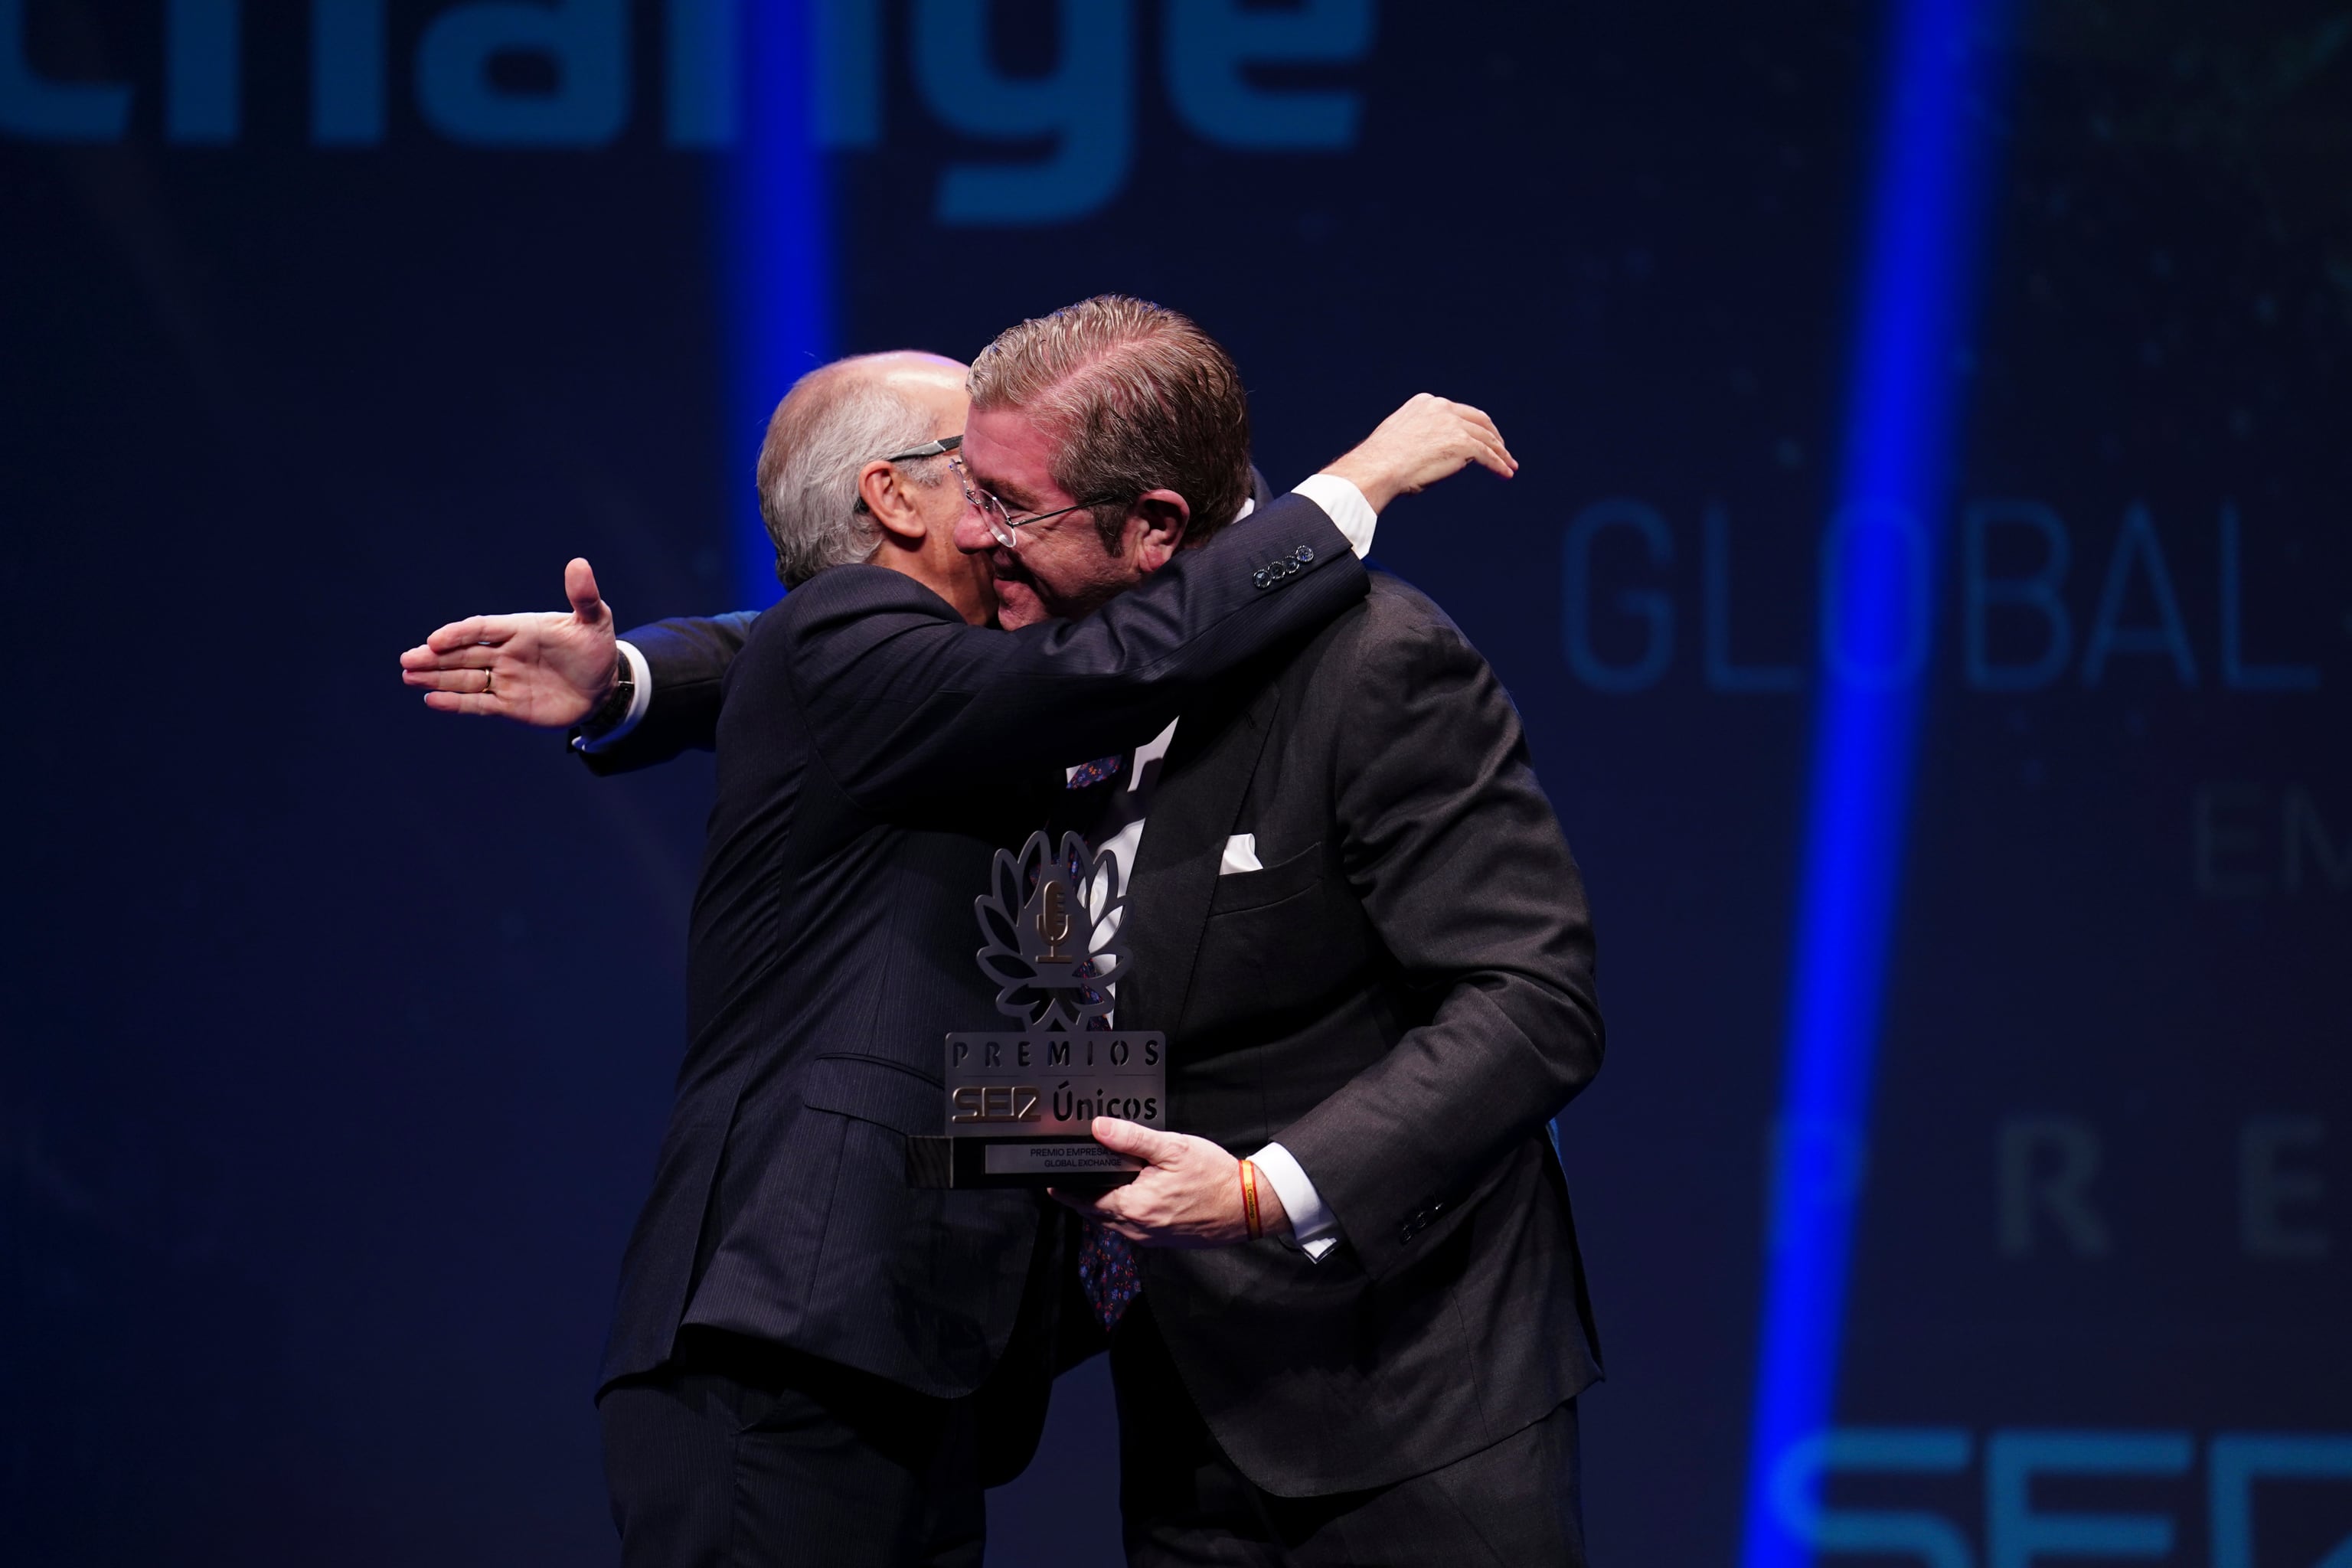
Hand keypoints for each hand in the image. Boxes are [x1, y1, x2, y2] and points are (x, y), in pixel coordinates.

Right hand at [399, 558, 617, 727]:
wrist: (605, 686)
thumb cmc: (596, 648)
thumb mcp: (596, 620)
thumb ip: (584, 597)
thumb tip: (579, 564)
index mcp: (520, 629)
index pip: (483, 629)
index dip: (459, 634)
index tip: (436, 640)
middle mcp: (506, 653)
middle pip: (464, 654)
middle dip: (435, 657)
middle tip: (407, 660)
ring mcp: (505, 679)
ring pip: (464, 678)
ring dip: (437, 677)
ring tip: (409, 675)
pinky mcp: (510, 705)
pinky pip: (479, 704)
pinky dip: (456, 703)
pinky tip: (432, 699)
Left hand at [1050, 1118, 1290, 1247]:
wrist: (1248, 1206)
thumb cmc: (1213, 1176)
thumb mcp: (1172, 1148)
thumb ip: (1132, 1138)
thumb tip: (1099, 1128)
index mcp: (1134, 1206)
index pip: (1086, 1199)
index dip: (1067, 1189)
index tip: (1050, 1179)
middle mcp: (1138, 1228)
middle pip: (1096, 1213)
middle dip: (1080, 1197)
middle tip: (1066, 1180)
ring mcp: (1150, 1238)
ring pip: (1113, 1222)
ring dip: (1100, 1206)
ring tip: (1094, 1184)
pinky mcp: (1163, 1240)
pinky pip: (1131, 1228)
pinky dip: (1121, 1213)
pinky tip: (1128, 1196)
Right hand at [1319, 393, 1516, 512]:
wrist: (1378, 468)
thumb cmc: (1380, 462)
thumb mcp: (1400, 438)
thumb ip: (1418, 437)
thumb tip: (1428, 454)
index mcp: (1425, 403)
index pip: (1457, 411)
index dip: (1471, 425)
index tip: (1477, 436)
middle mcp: (1442, 408)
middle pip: (1478, 419)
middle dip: (1492, 434)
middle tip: (1500, 448)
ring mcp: (1454, 425)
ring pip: (1487, 438)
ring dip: (1500, 452)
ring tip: (1508, 465)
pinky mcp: (1463, 443)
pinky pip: (1487, 455)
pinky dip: (1498, 464)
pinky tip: (1504, 473)